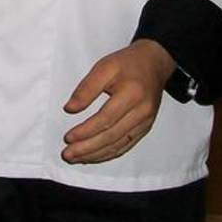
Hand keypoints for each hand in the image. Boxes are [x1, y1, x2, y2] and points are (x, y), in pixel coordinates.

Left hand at [61, 39, 175, 163]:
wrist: (154, 63)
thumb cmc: (127, 63)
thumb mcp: (104, 67)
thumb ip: (86, 88)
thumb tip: (70, 109)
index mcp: (132, 93)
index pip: (105, 119)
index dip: (85, 131)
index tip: (68, 137)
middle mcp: (142, 111)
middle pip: (112, 136)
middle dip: (87, 148)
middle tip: (67, 154)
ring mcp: (146, 122)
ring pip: (119, 145)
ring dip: (96, 155)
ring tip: (76, 158)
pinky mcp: (145, 128)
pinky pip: (126, 145)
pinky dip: (108, 153)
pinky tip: (94, 156)